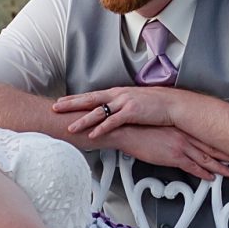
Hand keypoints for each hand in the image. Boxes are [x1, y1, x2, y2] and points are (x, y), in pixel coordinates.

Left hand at [55, 86, 182, 137]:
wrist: (173, 104)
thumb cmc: (156, 104)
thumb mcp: (134, 102)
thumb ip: (121, 106)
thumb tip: (112, 112)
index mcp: (117, 93)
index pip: (92, 95)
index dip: (75, 98)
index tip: (62, 101)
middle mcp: (118, 95)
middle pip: (89, 99)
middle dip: (71, 104)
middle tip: (55, 108)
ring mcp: (124, 103)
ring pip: (98, 112)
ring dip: (83, 120)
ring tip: (70, 127)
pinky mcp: (132, 112)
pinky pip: (113, 122)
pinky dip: (102, 129)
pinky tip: (93, 134)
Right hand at [99, 125, 228, 181]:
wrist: (127, 130)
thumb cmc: (140, 128)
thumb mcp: (162, 126)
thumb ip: (174, 132)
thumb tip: (181, 139)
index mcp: (183, 127)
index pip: (208, 135)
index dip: (222, 142)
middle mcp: (185, 135)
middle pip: (212, 147)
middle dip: (228, 155)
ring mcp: (181, 146)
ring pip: (206, 158)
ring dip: (220, 167)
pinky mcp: (174, 156)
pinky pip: (193, 167)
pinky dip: (203, 173)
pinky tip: (210, 177)